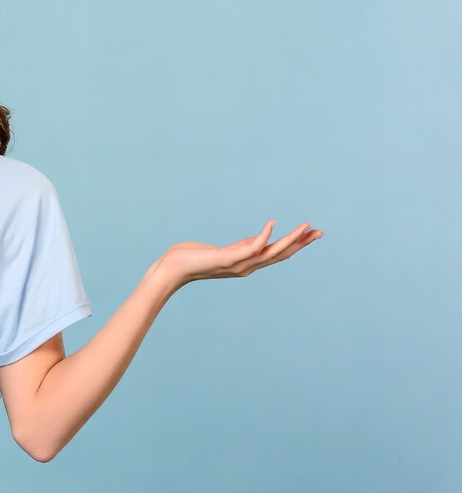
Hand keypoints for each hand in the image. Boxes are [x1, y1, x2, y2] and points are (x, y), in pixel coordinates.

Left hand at [149, 220, 322, 290]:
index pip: (277, 254)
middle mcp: (247, 267)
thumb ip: (242, 246)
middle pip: (280, 254)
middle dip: (300, 243)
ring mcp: (238, 264)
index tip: (312, 232)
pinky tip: (272, 223)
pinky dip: (263, 236)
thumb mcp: (225, 250)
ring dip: (289, 240)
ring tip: (305, 227)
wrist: (172, 269)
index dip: (296, 244)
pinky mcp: (227, 259)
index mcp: (247, 263)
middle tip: (320, 231)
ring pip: (270, 252)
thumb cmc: (194, 258)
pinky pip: (250, 247)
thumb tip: (260, 239)